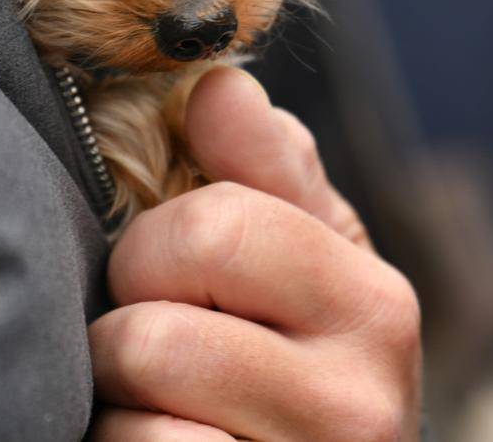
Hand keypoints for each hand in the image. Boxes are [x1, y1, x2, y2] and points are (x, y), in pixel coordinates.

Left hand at [88, 67, 421, 439]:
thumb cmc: (300, 372)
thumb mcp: (305, 263)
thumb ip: (261, 170)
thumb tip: (216, 83)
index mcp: (374, 303)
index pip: (215, 226)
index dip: (156, 248)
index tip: (175, 279)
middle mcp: (362, 399)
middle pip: (158, 323)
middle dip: (127, 323)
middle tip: (158, 352)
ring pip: (139, 400)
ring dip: (118, 400)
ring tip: (162, 408)